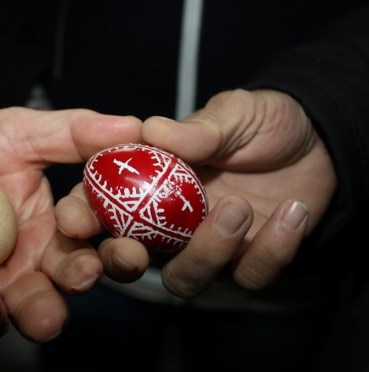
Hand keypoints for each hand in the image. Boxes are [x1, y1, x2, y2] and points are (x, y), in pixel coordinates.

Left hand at [0, 107, 140, 341]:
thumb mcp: (21, 133)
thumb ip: (75, 135)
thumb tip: (136, 128)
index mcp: (49, 239)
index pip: (84, 257)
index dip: (95, 253)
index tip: (78, 224)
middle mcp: (18, 271)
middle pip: (47, 303)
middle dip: (54, 308)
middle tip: (53, 304)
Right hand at [55, 89, 336, 296]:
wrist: (317, 140)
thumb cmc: (263, 122)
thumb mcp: (233, 114)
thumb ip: (197, 129)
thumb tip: (150, 130)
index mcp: (154, 184)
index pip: (104, 207)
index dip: (80, 216)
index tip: (74, 220)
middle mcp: (172, 222)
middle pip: (130, 260)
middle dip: (122, 262)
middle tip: (133, 252)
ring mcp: (209, 246)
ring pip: (185, 279)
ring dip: (206, 252)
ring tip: (239, 208)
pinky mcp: (249, 261)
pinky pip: (249, 275)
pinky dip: (271, 249)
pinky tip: (292, 211)